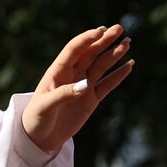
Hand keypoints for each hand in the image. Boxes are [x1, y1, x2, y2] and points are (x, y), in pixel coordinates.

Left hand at [22, 24, 133, 154]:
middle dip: (104, 40)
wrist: (39, 138)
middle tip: (119, 28)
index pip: (74, 50)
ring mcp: (82, 87)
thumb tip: (86, 84)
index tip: (102, 30)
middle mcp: (71, 76)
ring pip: (101, 66)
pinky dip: (119, 75)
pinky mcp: (91, 99)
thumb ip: (64, 94)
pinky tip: (129, 65)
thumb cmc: (36, 119)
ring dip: (113, 54)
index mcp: (57, 72)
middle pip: (90, 53)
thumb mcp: (46, 106)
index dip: (87, 39)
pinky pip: (108, 84)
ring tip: (127, 42)